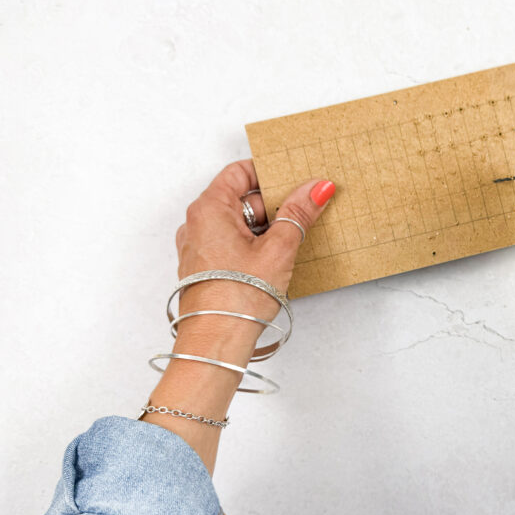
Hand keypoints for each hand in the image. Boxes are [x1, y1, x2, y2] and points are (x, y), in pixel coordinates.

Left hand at [144, 160, 334, 473]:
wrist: (215, 343)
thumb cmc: (236, 298)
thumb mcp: (279, 248)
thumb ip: (299, 213)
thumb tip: (317, 188)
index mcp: (209, 208)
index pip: (240, 171)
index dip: (270, 172)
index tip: (296, 179)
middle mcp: (198, 223)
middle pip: (241, 198)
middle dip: (274, 204)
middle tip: (302, 212)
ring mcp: (200, 247)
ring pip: (239, 223)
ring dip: (266, 228)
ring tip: (292, 240)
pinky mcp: (206, 268)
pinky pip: (232, 244)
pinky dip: (254, 245)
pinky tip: (276, 259)